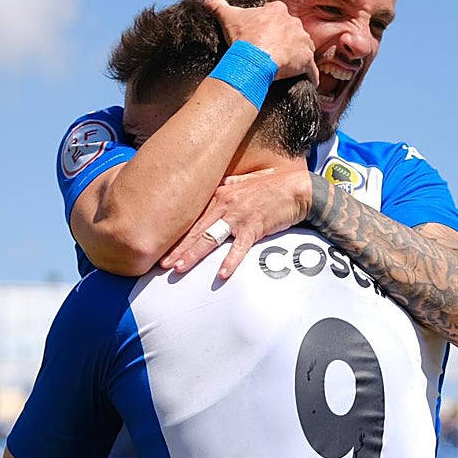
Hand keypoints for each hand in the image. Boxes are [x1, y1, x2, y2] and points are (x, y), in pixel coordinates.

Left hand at [160, 168, 312, 279]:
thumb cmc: (271, 187)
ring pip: (211, 238)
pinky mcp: (255, 226)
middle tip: (161, 264)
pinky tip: (221, 274)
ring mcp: (239, 216)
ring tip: (180, 268)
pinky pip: (240, 247)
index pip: (192, 218)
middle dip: (178, 248)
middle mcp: (225, 205)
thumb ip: (225, 189)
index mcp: (220, 196)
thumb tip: (213, 190)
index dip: (176, 234)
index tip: (162, 245)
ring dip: (194, 254)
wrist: (296, 189)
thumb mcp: (243, 183)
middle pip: (196, 230)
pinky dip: (231, 261)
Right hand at [204, 0, 319, 85]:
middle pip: (292, 31)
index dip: (271, 26)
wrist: (254, 59)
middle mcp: (294, 23)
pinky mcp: (307, 61)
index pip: (277, 16)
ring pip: (304, 48)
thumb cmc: (243, 38)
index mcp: (278, 11)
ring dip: (298, 56)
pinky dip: (310, 76)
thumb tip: (208, 0)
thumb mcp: (227, 17)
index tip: (263, 35)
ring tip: (286, 67)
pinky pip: (312, 70)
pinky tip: (307, 82)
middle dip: (285, 40)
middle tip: (273, 52)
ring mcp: (303, 42)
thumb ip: (218, 6)